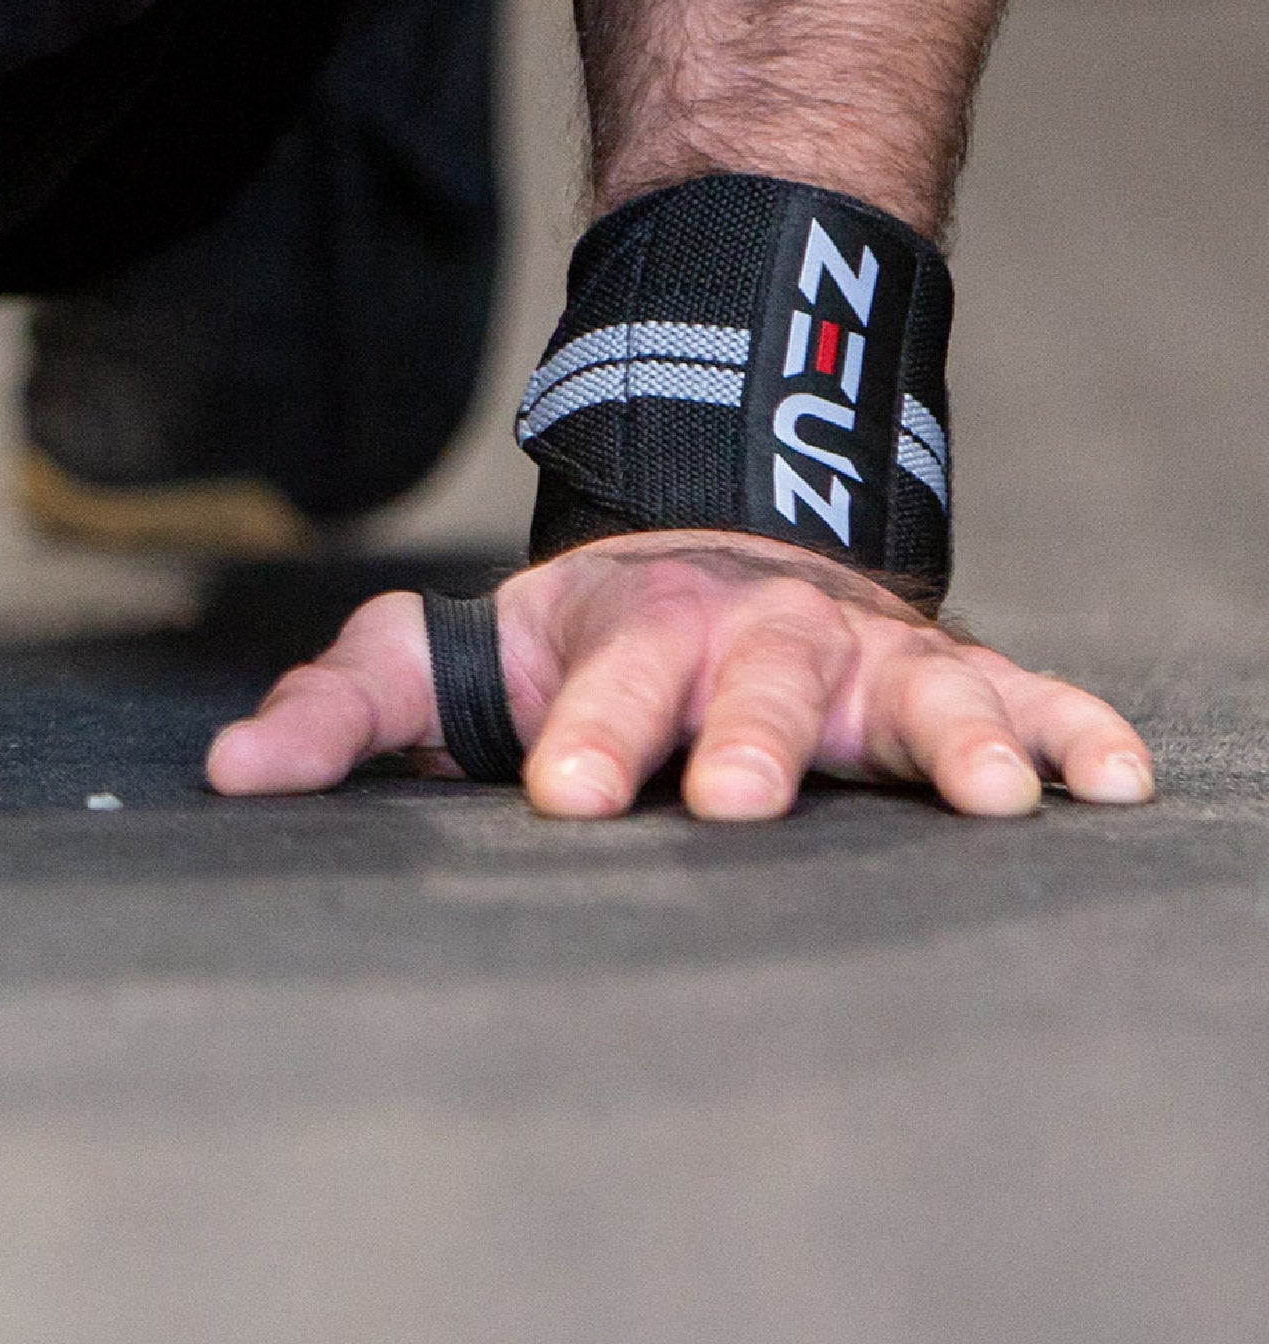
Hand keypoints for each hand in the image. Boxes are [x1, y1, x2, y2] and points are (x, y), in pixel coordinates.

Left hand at [209, 530, 1153, 820]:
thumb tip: (227, 779)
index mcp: (630, 636)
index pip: (598, 687)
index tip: (563, 794)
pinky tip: (1115, 779)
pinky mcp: (952, 676)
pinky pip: (1027, 697)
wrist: (716, 540)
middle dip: (747, 743)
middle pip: (752, 688)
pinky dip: (1071, 732)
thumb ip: (342, 713)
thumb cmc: (578, 640)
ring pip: (905, 690)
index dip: (584, 737)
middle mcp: (755, 639)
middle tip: (737, 804)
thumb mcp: (452, 660)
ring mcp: (861, 657)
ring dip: (944, 739)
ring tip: (982, 798)